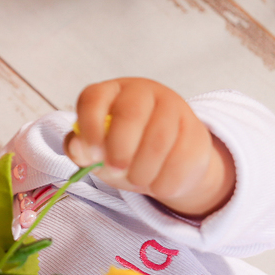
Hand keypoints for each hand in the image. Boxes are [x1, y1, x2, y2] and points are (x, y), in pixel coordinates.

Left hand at [67, 77, 235, 217]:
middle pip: (130, 114)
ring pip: (158, 139)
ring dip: (143, 170)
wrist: (167, 164)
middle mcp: (142, 92)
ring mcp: (173, 107)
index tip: (92, 154)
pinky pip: (181, 159)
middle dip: (120, 149)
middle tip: (116, 168)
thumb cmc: (123, 153)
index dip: (89, 127)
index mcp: (110, 93)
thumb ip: (81, 149)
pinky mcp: (196, 130)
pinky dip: (164, 181)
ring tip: (137, 180)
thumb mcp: (97, 153)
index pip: (94, 98)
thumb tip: (78, 146)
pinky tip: (158, 183)